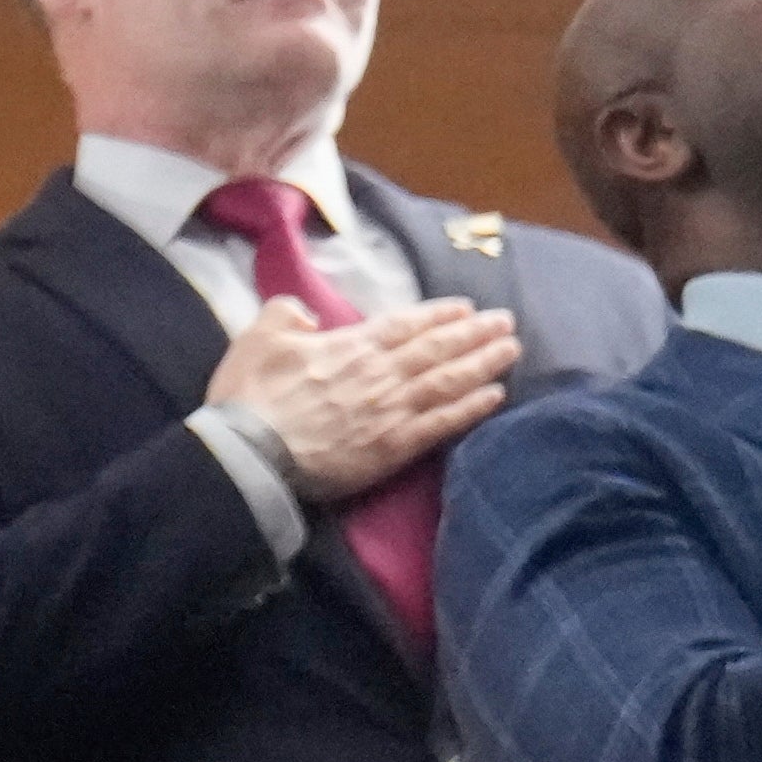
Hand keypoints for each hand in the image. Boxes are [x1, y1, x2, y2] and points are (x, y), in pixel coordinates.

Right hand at [203, 297, 517, 501]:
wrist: (252, 454)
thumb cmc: (250, 396)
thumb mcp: (257, 337)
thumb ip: (286, 314)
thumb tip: (307, 312)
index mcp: (350, 346)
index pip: (405, 325)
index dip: (439, 315)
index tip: (467, 308)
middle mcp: (381, 374)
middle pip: (438, 349)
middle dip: (475, 333)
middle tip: (507, 321)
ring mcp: (392, 411)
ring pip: (449, 381)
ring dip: (484, 363)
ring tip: (512, 350)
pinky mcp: (395, 447)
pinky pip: (443, 424)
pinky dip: (473, 408)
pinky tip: (497, 397)